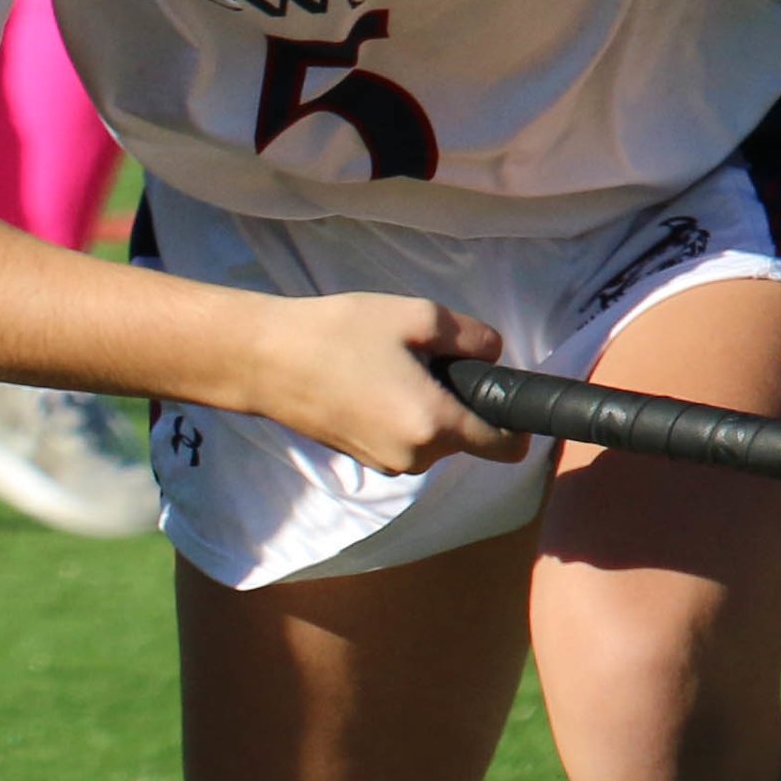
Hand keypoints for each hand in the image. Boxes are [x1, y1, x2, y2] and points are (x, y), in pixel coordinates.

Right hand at [242, 293, 514, 478]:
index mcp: (435, 426)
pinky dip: (401, 416)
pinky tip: (369, 382)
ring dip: (429, 409)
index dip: (517, 422)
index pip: (506, 447)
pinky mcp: (362, 459)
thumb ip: (472, 337)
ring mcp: (385, 464)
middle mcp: (415, 458)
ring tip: (391, 367)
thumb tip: (494, 353)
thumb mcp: (416, 316)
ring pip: (433, 439)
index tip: (504, 392)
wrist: (263, 361)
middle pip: (467, 438)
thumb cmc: (338, 333)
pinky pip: (403, 440)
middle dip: (461, 404)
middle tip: (426, 359)